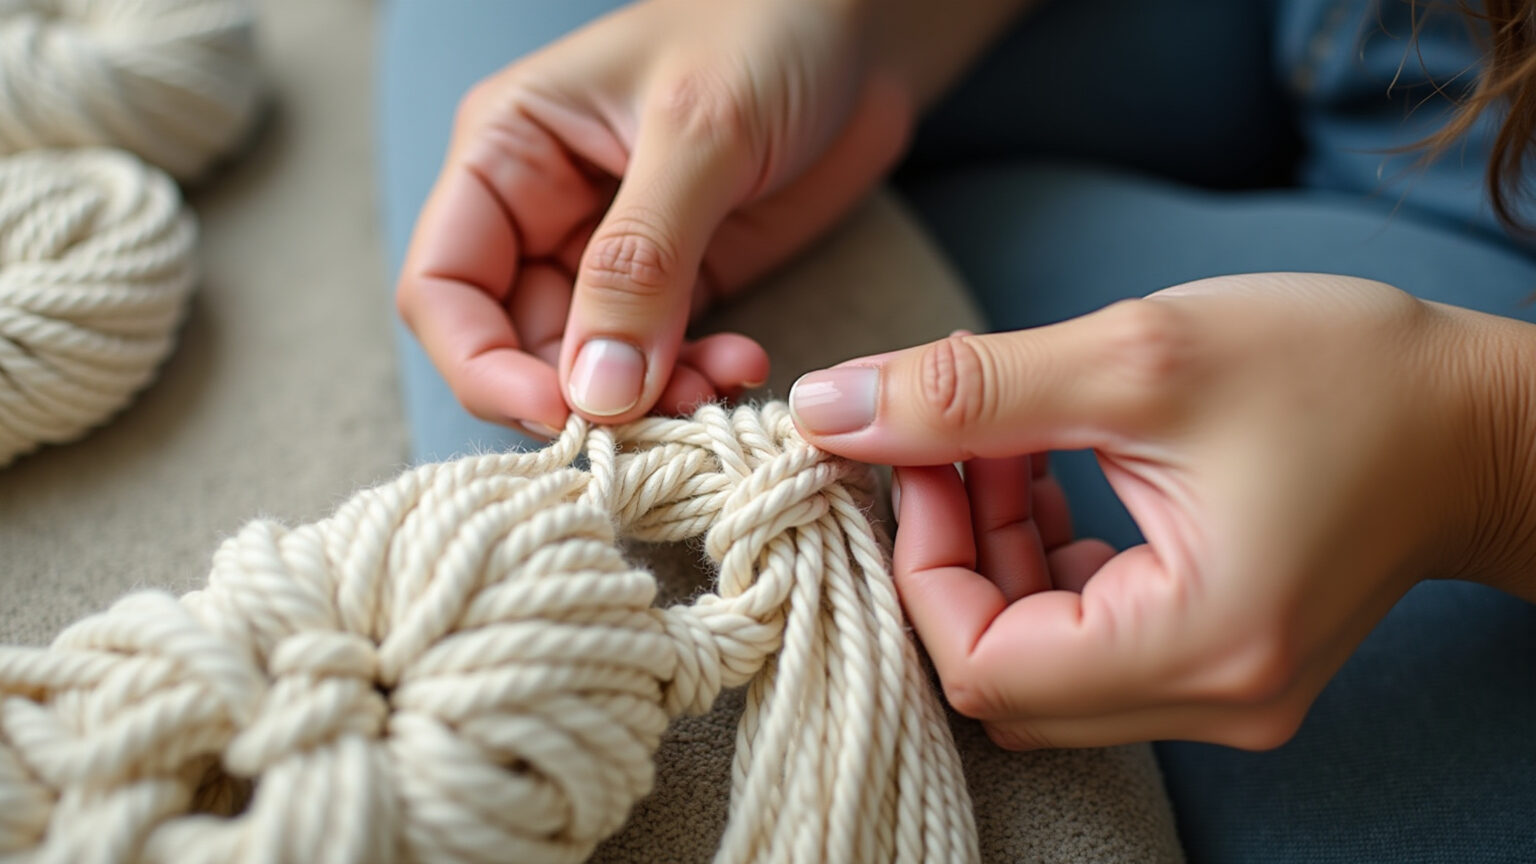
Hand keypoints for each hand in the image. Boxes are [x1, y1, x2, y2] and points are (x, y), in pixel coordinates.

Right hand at [395, 0, 910, 433]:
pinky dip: (693, 383)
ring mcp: (611, 257)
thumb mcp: (699, 133)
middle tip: (659, 418)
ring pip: (590, 369)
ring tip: (715, 392)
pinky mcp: (680, 286)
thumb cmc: (769, 29)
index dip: (483, 365)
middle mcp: (542, 214)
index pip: (443, 288)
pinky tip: (745, 366)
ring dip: (647, 402)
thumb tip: (596, 394)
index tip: (560, 414)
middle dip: (580, 397)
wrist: (865, 25)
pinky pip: (661, 363)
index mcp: (508, 155)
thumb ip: (641, 263)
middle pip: (513, 346)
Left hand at [790, 273, 1535, 748]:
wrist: (1476, 416)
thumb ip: (968, 391)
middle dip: (947, 556)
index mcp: (1200, 647)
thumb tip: (829, 408)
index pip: (983, 666)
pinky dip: (1038, 567)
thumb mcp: (1139, 358)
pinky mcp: (1217, 664)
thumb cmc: (1341, 372)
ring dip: (987, 555)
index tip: (914, 456)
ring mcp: (1216, 695)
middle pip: (1000, 675)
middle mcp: (1209, 701)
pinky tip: (1044, 477)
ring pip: (1034, 661)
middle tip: (945, 445)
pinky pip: (1083, 646)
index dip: (919, 563)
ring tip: (1000, 446)